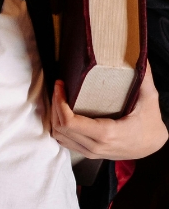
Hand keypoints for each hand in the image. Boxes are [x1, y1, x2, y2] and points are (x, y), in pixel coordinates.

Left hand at [52, 63, 167, 159]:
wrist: (153, 145)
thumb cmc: (150, 121)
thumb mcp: (149, 99)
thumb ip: (144, 77)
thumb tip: (140, 55)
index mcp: (107, 134)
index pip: (69, 122)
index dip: (59, 102)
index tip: (60, 84)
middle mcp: (96, 146)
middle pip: (60, 127)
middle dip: (54, 105)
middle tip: (59, 87)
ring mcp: (92, 153)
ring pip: (59, 136)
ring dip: (55, 116)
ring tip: (59, 98)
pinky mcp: (90, 153)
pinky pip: (65, 142)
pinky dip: (59, 127)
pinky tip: (63, 112)